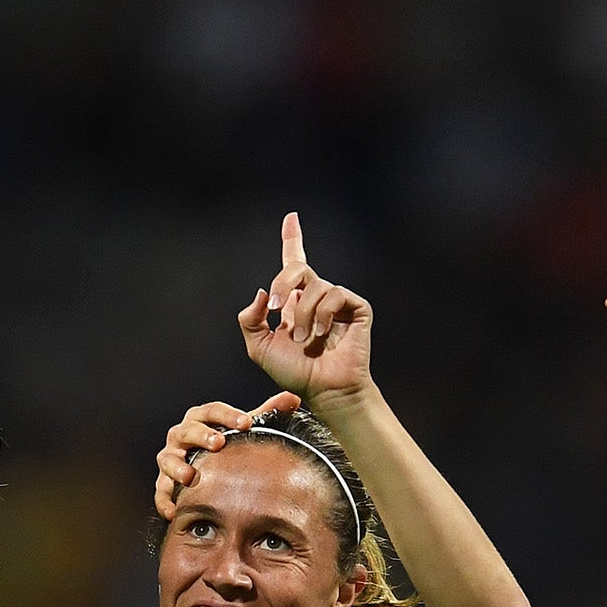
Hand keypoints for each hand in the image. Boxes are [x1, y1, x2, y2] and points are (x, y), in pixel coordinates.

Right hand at [151, 393, 301, 519]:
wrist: (202, 465)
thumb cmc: (225, 445)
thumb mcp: (243, 428)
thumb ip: (267, 413)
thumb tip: (292, 399)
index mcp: (201, 419)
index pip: (212, 411)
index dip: (228, 415)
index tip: (246, 423)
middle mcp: (181, 435)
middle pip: (187, 431)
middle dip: (201, 436)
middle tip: (218, 443)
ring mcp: (170, 458)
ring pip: (168, 459)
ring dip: (177, 467)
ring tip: (190, 477)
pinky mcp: (164, 481)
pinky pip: (160, 491)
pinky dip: (164, 500)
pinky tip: (174, 511)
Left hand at [238, 213, 374, 408]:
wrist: (323, 389)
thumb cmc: (295, 372)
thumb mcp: (259, 347)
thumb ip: (250, 320)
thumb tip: (261, 292)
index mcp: (293, 303)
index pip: (292, 264)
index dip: (292, 239)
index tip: (291, 217)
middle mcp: (315, 297)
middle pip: (297, 267)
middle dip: (282, 283)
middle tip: (274, 307)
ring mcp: (336, 302)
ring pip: (314, 286)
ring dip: (303, 314)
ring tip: (303, 340)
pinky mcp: (355, 307)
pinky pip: (335, 294)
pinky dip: (322, 314)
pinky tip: (322, 334)